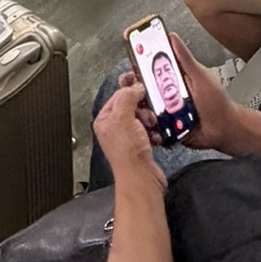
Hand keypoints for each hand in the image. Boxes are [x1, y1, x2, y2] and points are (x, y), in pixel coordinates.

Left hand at [93, 77, 166, 199]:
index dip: (131, 89)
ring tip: (151, 126)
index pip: (118, 95)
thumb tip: (134, 86)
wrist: (142, 177)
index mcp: (105, 119)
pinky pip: (151, 130)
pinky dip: (156, 131)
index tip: (142, 84)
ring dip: (150, 119)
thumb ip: (127, 97)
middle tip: (147, 113)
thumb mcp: (124, 117)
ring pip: (143, 117)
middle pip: (132, 106)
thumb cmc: (128, 154)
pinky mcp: (141, 145)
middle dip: (143, 108)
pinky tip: (155, 135)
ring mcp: (128, 137)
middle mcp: (114, 128)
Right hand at [130, 37, 241, 155]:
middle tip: (136, 90)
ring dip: (142, 110)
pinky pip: (150, 127)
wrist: (223, 130)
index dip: (138, 61)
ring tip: (151, 113)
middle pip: (140, 88)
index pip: (150, 66)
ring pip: (142, 108)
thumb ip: (185, 58)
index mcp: (173, 77)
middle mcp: (165, 93)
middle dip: (133, 89)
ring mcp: (164, 111)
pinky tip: (154, 126)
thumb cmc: (217, 103)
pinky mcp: (164, 127)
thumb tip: (172, 37)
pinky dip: (149, 127)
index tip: (130, 57)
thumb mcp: (200, 76)